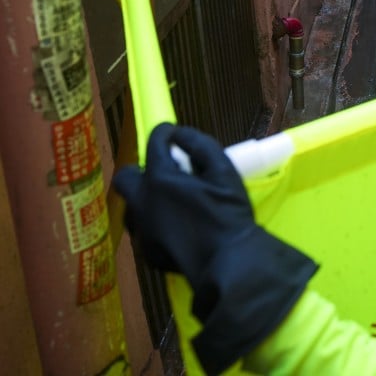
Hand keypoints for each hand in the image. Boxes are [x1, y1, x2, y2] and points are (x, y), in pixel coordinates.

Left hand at [113, 123, 253, 281]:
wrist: (228, 263)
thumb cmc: (230, 214)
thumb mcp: (224, 173)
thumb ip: (201, 146)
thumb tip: (180, 133)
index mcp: (161, 180)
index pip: (154, 144)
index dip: (164, 133)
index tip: (173, 132)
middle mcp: (142, 203)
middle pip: (125, 177)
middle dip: (142, 170)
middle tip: (167, 173)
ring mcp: (141, 230)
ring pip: (133, 206)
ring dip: (147, 199)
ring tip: (173, 203)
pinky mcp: (146, 253)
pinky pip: (144, 229)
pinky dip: (156, 223)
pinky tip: (178, 228)